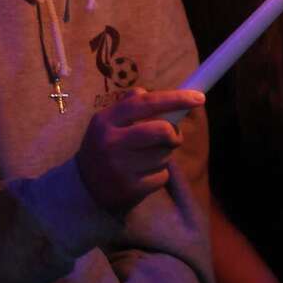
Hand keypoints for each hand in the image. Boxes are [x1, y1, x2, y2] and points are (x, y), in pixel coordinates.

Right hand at [75, 87, 204, 212]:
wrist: (83, 189)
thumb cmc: (104, 148)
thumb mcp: (108, 122)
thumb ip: (131, 105)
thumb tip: (158, 93)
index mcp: (106, 120)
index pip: (146, 102)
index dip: (175, 98)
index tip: (199, 98)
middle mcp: (111, 142)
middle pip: (161, 130)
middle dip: (174, 134)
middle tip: (173, 138)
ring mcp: (120, 167)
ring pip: (165, 155)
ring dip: (164, 156)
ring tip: (146, 159)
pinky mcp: (130, 189)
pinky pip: (162, 176)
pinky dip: (160, 175)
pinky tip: (143, 176)